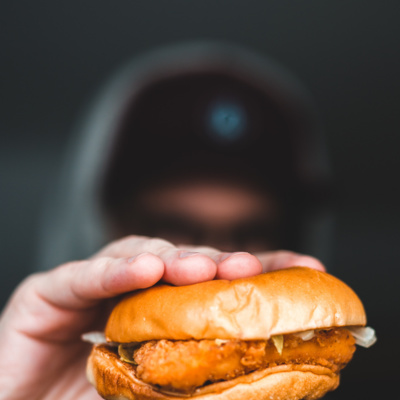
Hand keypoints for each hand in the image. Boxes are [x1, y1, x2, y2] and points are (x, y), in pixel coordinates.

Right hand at [0, 235, 324, 399]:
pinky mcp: (48, 292)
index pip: (214, 289)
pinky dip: (115, 270)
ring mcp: (89, 288)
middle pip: (182, 267)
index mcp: (156, 320)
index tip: (303, 270)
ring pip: (139, 257)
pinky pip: (84, 275)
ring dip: (173, 260)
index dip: (258, 277)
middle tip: (251, 266)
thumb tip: (263, 387)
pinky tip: (146, 266)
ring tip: (202, 268)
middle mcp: (128, 296)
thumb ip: (200, 387)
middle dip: (218, 263)